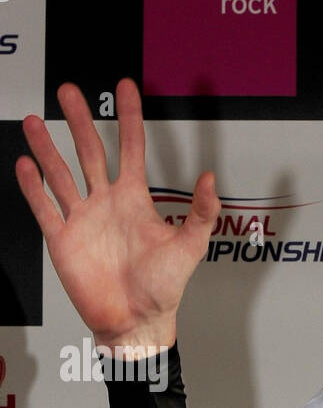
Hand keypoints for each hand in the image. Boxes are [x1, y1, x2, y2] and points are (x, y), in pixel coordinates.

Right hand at [15, 77, 220, 350]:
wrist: (137, 320)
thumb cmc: (164, 288)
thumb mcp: (190, 247)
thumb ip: (201, 212)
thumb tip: (210, 179)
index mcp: (135, 199)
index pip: (131, 148)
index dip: (129, 118)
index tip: (125, 87)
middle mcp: (106, 202)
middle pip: (89, 151)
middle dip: (80, 120)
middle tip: (69, 91)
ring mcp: (82, 218)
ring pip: (60, 173)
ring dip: (48, 147)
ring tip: (36, 121)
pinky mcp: (62, 238)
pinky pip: (44, 206)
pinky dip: (33, 186)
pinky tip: (26, 164)